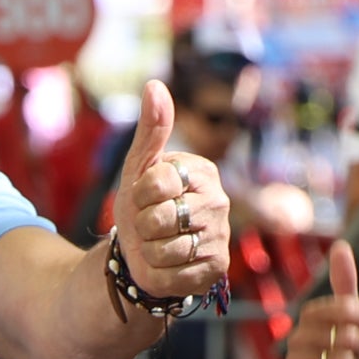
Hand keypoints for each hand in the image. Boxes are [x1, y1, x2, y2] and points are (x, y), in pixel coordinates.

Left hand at [115, 78, 229, 308]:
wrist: (143, 256)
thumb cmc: (142, 207)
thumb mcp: (139, 167)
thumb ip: (150, 129)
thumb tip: (155, 84)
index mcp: (203, 171)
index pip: (156, 182)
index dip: (138, 195)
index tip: (143, 198)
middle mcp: (219, 202)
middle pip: (159, 218)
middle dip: (143, 226)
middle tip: (151, 226)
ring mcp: (220, 237)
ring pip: (165, 248)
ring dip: (149, 251)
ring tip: (158, 246)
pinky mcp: (215, 268)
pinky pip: (172, 274)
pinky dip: (159, 273)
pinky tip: (168, 266)